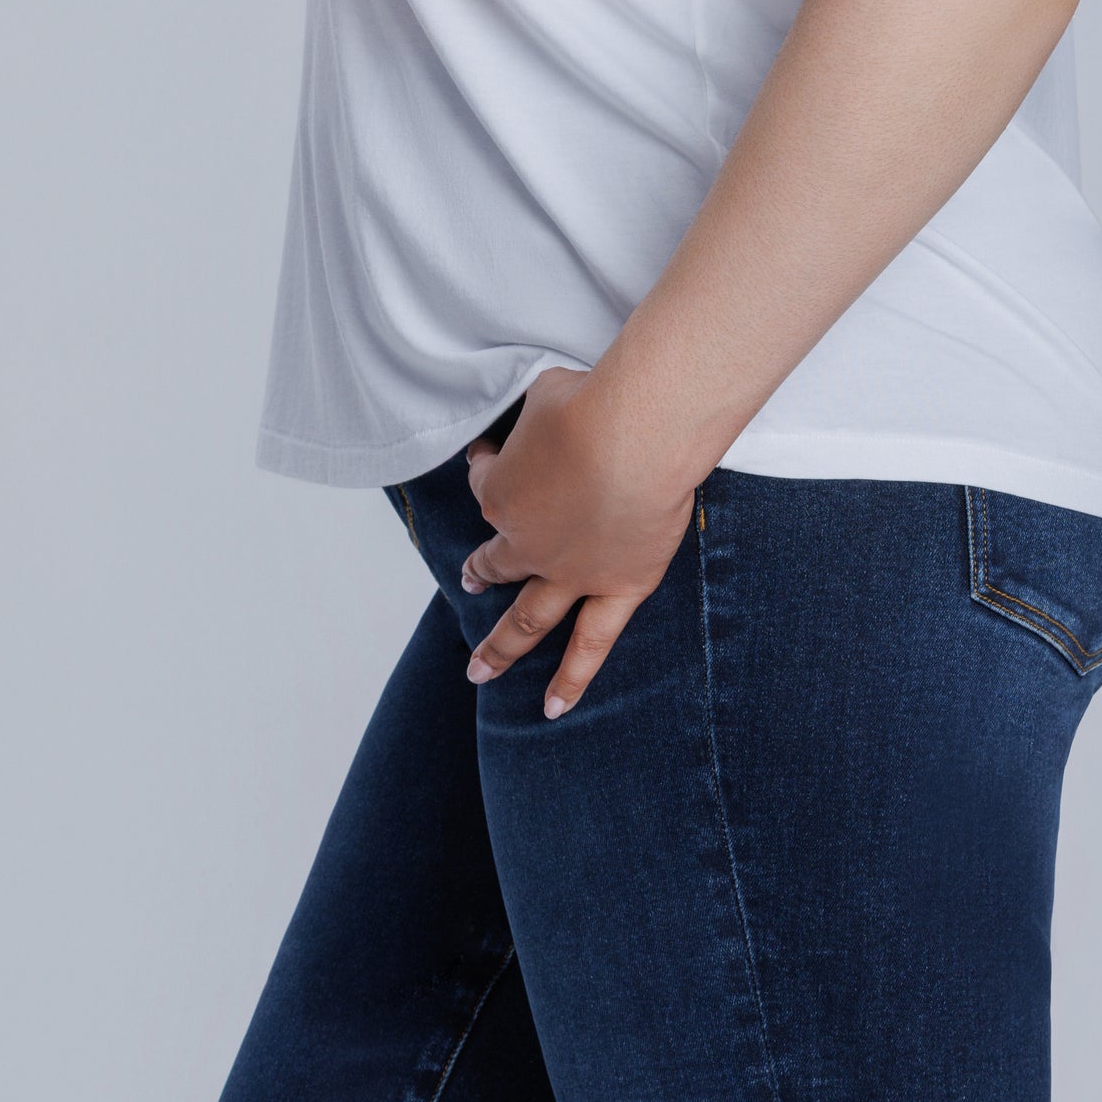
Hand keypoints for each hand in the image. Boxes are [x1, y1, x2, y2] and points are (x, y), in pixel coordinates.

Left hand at [458, 367, 697, 718]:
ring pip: (529, 620)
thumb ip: (540, 415)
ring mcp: (569, 574)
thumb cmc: (589, 402)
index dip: (486, 466)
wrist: (632, 436)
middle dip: (481, 571)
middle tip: (469, 580)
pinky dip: (572, 676)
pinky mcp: (617, 589)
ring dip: (501, 647)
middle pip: (496, 562)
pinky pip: (590, 643)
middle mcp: (527, 544)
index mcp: (500, 493)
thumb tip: (550, 409)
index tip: (489, 454)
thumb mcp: (544, 394)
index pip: (483, 484)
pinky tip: (554, 707)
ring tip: (480, 673)